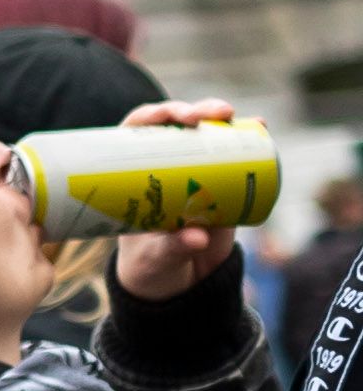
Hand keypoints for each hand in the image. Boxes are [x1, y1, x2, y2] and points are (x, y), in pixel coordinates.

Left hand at [115, 95, 251, 301]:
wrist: (178, 280)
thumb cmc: (150, 263)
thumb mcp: (156, 256)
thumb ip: (172, 248)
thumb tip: (197, 238)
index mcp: (129, 173)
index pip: (134, 134)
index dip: (150, 116)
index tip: (166, 116)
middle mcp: (160, 165)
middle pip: (172, 127)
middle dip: (192, 111)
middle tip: (213, 113)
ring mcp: (192, 173)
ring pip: (204, 135)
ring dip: (220, 118)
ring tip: (234, 114)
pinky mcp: (220, 185)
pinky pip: (232, 157)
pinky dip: (246, 139)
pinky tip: (260, 126)